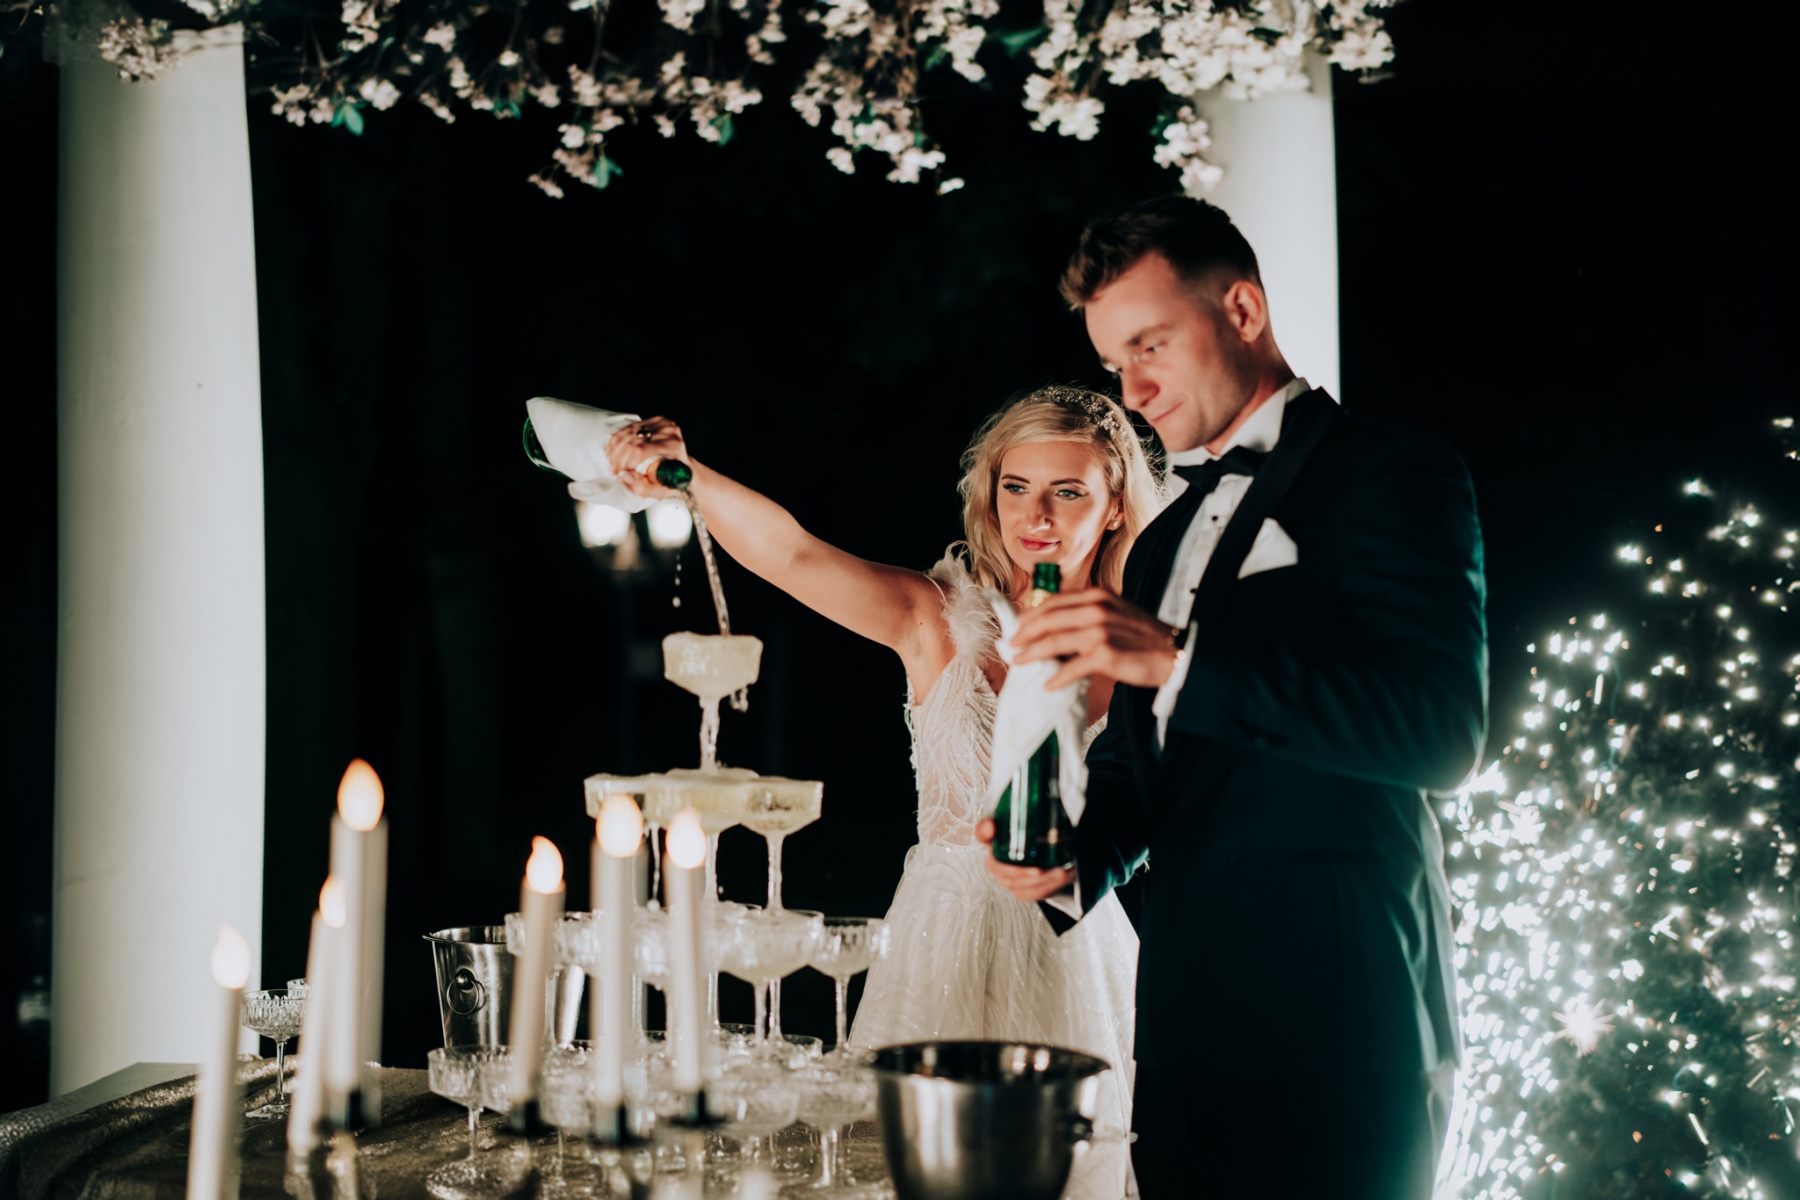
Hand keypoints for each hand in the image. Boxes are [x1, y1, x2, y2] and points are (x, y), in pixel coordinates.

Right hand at [604, 416, 693, 499]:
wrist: (683, 468)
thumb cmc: (673, 480)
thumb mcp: (659, 491)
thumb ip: (641, 487)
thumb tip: (624, 476)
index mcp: (673, 446)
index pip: (640, 450)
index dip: (625, 463)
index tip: (621, 474)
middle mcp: (668, 431)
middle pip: (630, 441)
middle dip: (618, 459)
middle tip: (617, 471)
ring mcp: (660, 424)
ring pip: (625, 434)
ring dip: (615, 452)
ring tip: (616, 465)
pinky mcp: (652, 421)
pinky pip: (625, 430)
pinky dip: (617, 444)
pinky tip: (617, 455)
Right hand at [976, 818, 1075, 901]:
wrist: (1049, 859)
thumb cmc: (1040, 836)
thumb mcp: (1041, 820)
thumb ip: (1042, 808)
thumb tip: (1056, 790)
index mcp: (996, 837)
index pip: (982, 832)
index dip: (985, 830)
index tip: (992, 826)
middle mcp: (996, 858)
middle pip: (995, 866)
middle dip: (1017, 870)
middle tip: (1038, 869)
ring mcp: (1006, 876)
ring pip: (1015, 883)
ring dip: (1038, 881)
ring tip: (1060, 872)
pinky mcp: (1020, 890)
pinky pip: (1030, 893)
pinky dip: (1047, 886)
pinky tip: (1061, 877)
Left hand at [1011, 588, 1178, 690]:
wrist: (1175, 652)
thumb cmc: (1143, 637)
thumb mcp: (1115, 613)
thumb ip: (1088, 616)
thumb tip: (1055, 630)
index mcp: (1097, 596)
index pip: (1054, 602)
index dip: (1031, 615)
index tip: (1018, 626)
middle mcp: (1097, 609)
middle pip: (1048, 619)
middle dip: (1025, 634)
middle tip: (1011, 646)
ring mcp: (1101, 631)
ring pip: (1054, 641)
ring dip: (1032, 653)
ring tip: (1019, 662)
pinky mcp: (1106, 654)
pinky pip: (1073, 667)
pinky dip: (1058, 677)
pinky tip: (1048, 684)